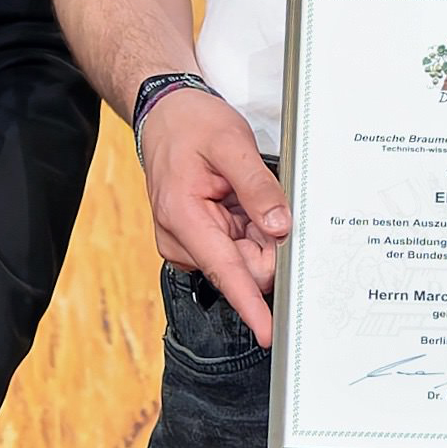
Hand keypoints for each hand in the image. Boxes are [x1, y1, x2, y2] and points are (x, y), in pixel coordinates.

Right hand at [140, 85, 287, 346]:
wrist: (166, 115)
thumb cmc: (193, 126)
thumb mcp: (231, 144)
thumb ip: (257, 187)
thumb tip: (280, 227)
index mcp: (182, 218)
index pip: (226, 271)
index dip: (250, 304)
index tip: (268, 332)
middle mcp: (180, 240)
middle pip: (242, 267)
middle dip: (265, 245)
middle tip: (266, 202)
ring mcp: (188, 243)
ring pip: (243, 259)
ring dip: (257, 234)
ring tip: (244, 194)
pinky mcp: (198, 241)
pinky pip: (237, 249)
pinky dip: (249, 230)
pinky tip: (239, 203)